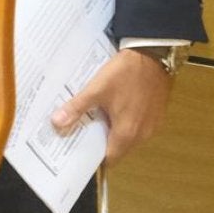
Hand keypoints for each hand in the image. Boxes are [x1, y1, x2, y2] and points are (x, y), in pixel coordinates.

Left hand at [50, 48, 170, 163]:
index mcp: (127, 133)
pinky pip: (138, 126)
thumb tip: (57, 123)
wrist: (153, 54)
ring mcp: (152, 125)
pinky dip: (127, 122)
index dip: (93, 156)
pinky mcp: (156, 114)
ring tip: (97, 118)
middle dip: (102, 142)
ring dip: (115, 131)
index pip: (109, 159)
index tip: (79, 147)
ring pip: (129, 137)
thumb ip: (76, 108)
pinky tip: (115, 108)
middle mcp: (142, 135)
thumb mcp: (97, 89)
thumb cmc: (126, 73)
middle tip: (84, 130)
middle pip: (119, 149)